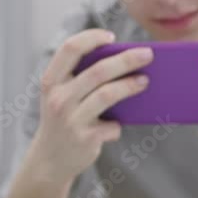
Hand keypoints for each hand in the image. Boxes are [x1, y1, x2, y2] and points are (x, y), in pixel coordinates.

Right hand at [31, 29, 152, 182]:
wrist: (49, 160)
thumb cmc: (63, 119)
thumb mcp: (61, 96)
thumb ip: (80, 78)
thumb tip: (123, 60)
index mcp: (51, 81)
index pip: (70, 49)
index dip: (92, 38)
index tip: (112, 36)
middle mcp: (58, 98)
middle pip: (98, 71)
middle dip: (126, 60)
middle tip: (148, 54)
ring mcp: (71, 119)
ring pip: (107, 94)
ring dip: (130, 85)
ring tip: (145, 80)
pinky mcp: (85, 138)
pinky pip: (112, 125)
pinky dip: (118, 124)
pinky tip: (117, 125)